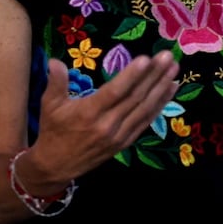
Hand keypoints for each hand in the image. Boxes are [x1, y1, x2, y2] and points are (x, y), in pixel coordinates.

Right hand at [25, 51, 179, 182]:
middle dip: (153, 75)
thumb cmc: (53, 131)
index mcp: (88, 113)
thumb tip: (54, 60)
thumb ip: (55, 82)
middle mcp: (107, 125)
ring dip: (161, 87)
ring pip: (144, 108)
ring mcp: (119, 135)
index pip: (115, 91)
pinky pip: (146, 121)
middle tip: (168, 56)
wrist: (55, 167)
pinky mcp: (125, 142)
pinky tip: (171, 88)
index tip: (146, 59)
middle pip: (135, 97)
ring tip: (174, 67)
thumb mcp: (49, 105)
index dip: (131, 76)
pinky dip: (160, 104)